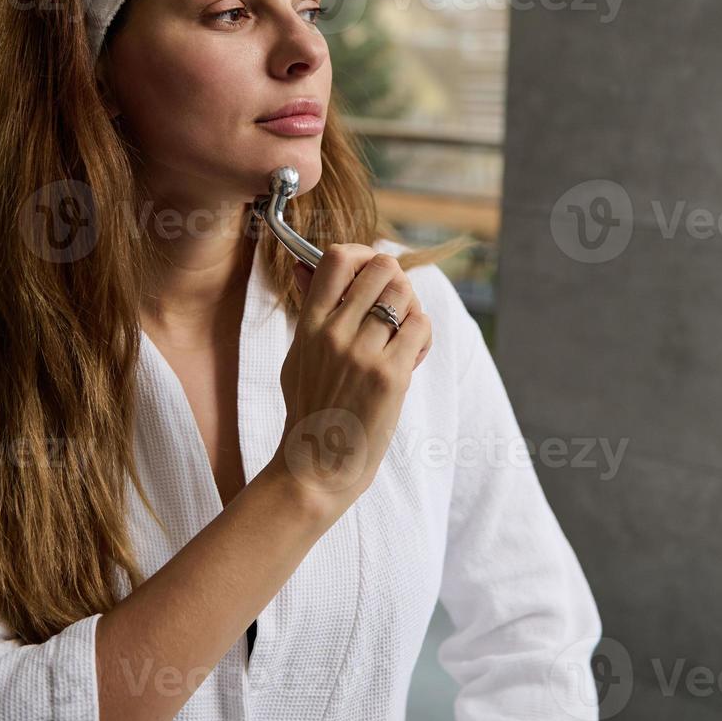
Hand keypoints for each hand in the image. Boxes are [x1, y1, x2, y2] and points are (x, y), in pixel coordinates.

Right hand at [273, 245, 432, 518]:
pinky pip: (420, 327)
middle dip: (396, 281)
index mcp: (309, 325)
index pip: (337, 259)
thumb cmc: (310, 410)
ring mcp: (362, 354)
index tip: (370, 270)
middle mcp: (334, 333)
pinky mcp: (390, 376)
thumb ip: (309, 310)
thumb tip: (304, 265)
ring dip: (412, 308)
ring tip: (404, 335)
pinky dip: (423, 336)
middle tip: (395, 305)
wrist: (317, 466)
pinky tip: (411, 356)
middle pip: (382, 268)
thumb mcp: (298, 355)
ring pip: (405, 295)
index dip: (363, 254)